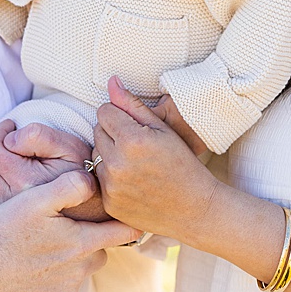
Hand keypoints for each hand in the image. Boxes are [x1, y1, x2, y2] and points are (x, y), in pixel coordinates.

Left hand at [0, 117, 105, 225]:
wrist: (96, 215)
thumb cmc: (85, 177)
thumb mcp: (71, 148)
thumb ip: (40, 136)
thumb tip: (10, 139)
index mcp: (25, 180)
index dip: (0, 131)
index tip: (10, 126)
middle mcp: (10, 200)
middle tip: (4, 139)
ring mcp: (3, 214)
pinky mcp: (0, 224)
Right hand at [0, 171, 138, 291]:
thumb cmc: (2, 235)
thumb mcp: (34, 201)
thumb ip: (70, 186)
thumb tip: (95, 180)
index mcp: (82, 244)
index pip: (123, 232)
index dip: (129, 222)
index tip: (136, 219)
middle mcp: (80, 272)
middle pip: (99, 252)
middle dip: (86, 242)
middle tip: (60, 233)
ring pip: (78, 274)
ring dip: (65, 264)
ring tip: (37, 253)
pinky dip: (50, 285)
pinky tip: (29, 274)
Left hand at [94, 79, 222, 241]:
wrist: (195, 210)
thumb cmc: (183, 165)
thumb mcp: (164, 130)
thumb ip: (133, 105)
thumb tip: (111, 82)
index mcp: (132, 140)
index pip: (104, 111)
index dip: (120, 115)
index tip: (136, 126)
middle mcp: (117, 164)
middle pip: (97, 131)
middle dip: (113, 133)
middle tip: (139, 146)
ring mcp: (111, 186)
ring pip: (95, 155)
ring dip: (110, 155)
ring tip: (136, 164)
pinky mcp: (108, 203)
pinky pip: (99, 178)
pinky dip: (111, 177)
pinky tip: (133, 182)